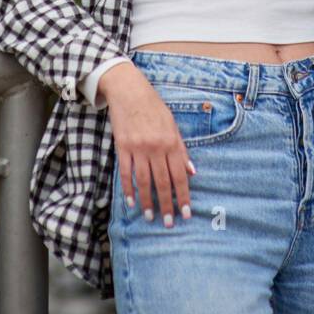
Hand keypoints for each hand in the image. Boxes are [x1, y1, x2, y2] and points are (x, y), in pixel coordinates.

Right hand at [99, 62, 194, 225]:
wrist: (129, 91)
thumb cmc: (153, 107)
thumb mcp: (172, 125)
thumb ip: (181, 150)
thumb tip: (191, 172)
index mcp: (171, 142)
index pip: (180, 175)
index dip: (184, 196)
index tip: (186, 212)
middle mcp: (156, 147)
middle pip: (162, 182)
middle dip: (167, 204)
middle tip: (169, 222)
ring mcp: (138, 148)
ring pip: (144, 181)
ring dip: (148, 201)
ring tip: (150, 216)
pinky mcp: (122, 147)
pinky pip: (126, 173)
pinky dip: (128, 189)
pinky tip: (132, 201)